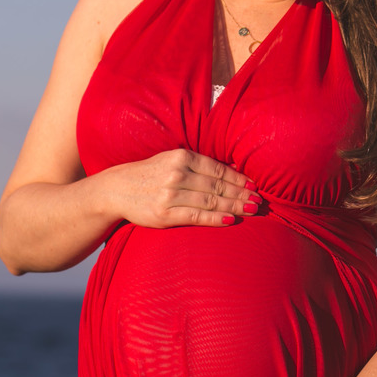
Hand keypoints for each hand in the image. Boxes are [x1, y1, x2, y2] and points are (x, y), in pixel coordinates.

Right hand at [105, 149, 258, 227]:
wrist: (115, 189)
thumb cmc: (150, 175)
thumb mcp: (171, 161)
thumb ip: (198, 166)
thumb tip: (232, 172)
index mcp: (182, 157)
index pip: (218, 169)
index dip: (239, 179)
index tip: (255, 186)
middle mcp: (177, 173)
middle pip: (218, 185)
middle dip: (242, 194)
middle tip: (261, 202)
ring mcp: (171, 194)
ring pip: (211, 201)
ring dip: (235, 206)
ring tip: (252, 210)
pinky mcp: (165, 214)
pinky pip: (196, 216)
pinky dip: (215, 218)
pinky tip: (231, 220)